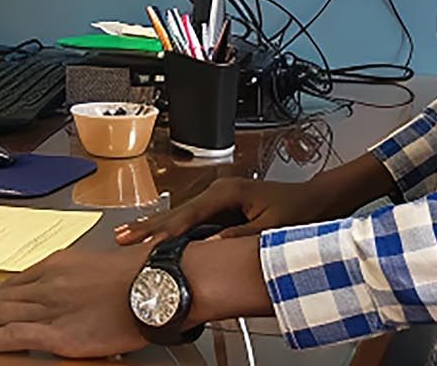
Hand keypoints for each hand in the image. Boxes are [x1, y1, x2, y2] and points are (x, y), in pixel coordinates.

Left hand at [0, 245, 150, 357]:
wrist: (153, 285)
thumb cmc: (138, 277)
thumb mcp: (102, 268)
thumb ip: (81, 280)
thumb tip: (79, 293)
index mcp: (57, 265)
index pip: (13, 282)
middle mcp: (46, 283)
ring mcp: (48, 307)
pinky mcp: (55, 332)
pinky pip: (10, 335)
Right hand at [115, 176, 328, 246]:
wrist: (314, 201)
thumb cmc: (297, 211)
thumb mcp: (271, 228)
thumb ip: (239, 236)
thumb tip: (211, 245)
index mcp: (228, 193)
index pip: (189, 215)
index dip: (165, 231)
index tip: (147, 244)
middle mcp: (219, 191)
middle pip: (177, 212)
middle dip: (149, 225)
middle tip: (122, 236)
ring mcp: (218, 198)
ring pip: (181, 215)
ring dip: (155, 227)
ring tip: (130, 235)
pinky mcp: (221, 207)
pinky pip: (191, 219)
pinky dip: (172, 228)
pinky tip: (157, 236)